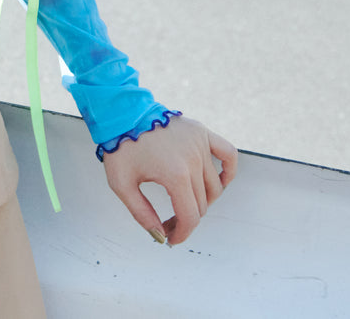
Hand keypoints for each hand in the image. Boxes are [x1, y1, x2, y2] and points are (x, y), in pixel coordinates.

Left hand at [101, 116, 236, 245]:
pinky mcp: (202, 132)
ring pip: (214, 187)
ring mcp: (200, 144)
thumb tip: (159, 235)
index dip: (182, 233)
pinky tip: (218, 181)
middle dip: (186, 219)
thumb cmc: (120, 146)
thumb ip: (141, 213)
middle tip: (167, 221)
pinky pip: (229, 154)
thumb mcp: (121, 184)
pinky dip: (228, 171)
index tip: (171, 238)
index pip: (190, 217)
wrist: (121, 112)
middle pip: (202, 205)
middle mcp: (193, 160)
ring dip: (203, 201)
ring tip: (183, 202)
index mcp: (175, 175)